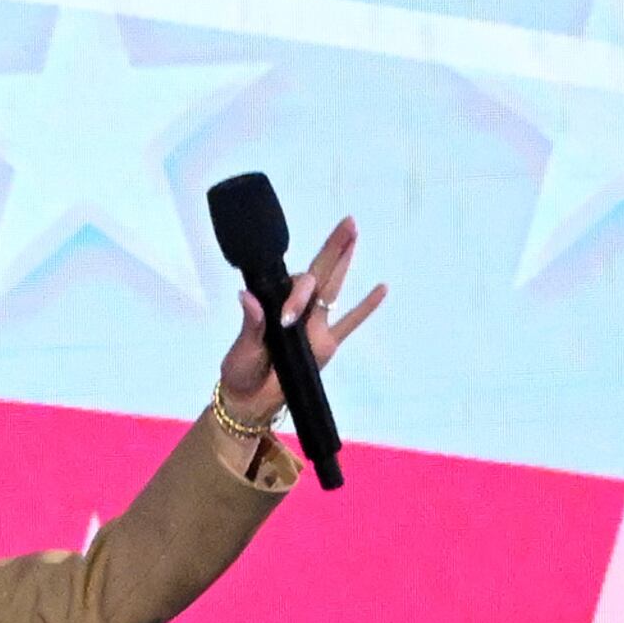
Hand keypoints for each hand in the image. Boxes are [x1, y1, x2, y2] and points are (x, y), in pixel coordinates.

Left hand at [221, 214, 383, 418]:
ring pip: (334, 289)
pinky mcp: (327, 346)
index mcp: (277, 305)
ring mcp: (315, 326)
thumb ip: (252, 324)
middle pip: (319, 273)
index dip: (298, 294)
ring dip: (345, 263)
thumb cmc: (242, 370)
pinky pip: (350, 324)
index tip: (289, 317)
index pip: (296, 287)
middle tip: (348, 222)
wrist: (251, 400)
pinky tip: (381, 289)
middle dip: (333, 248)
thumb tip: (247, 297)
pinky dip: (365, 308)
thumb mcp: (242, 348)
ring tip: (355, 236)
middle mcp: (299, 310)